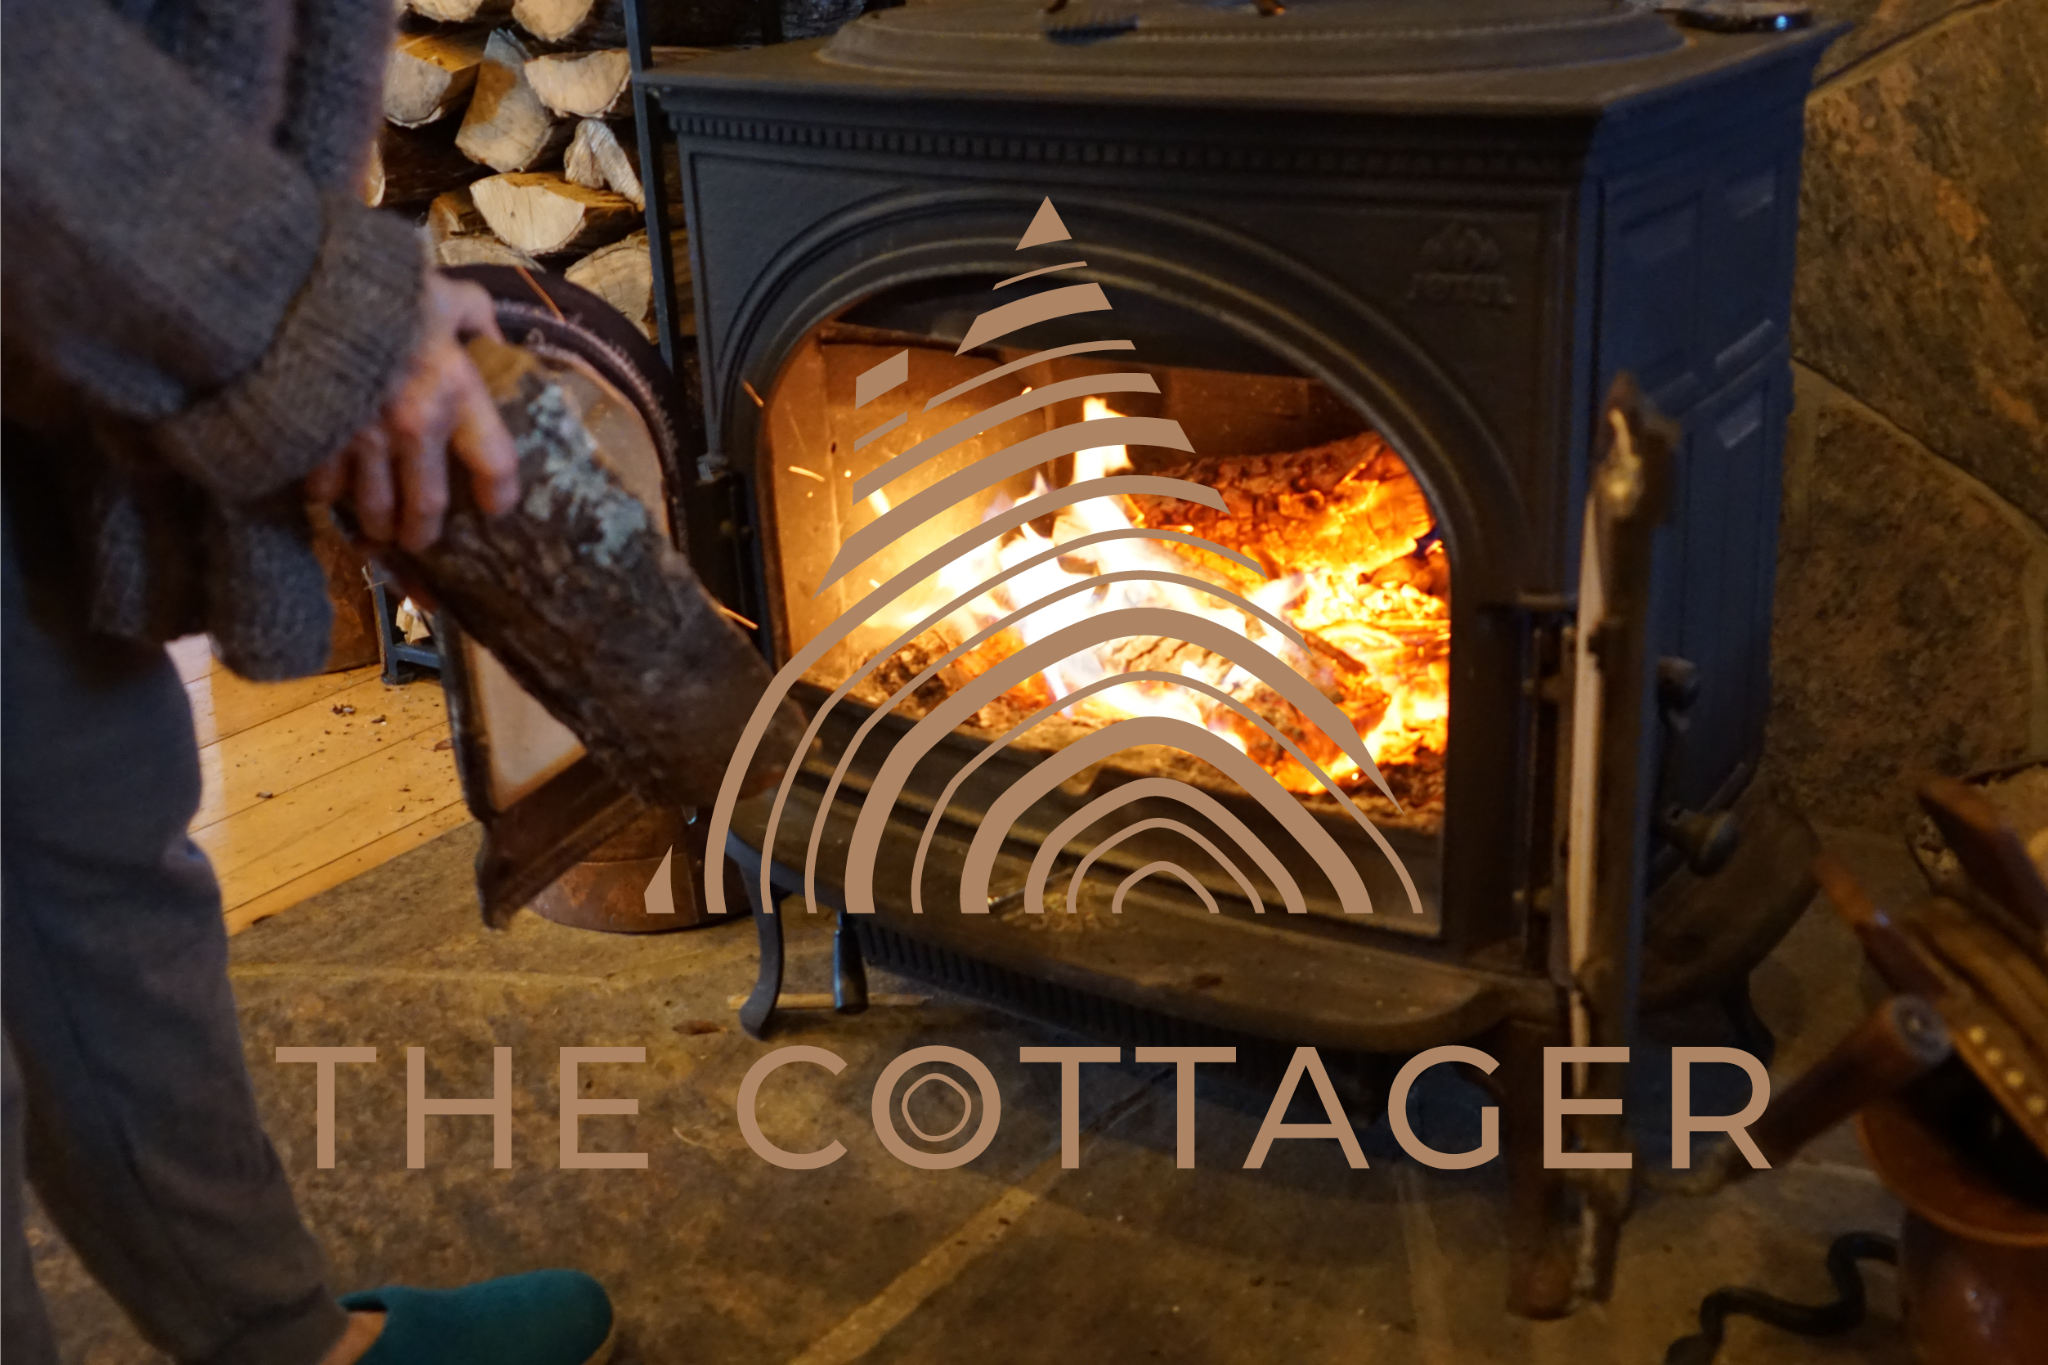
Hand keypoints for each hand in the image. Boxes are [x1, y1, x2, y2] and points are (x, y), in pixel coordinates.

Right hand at [308, 275, 521, 552]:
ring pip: (373, 507)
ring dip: (379, 525)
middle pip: (428, 506)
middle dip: (425, 531)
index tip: (496, 507)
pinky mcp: (313, 437)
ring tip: (381, 531)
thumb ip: (479, 321)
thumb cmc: (384, 285)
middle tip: (422, 539)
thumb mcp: (449, 293)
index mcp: (456, 390)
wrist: (297, 274)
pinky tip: (333, 495)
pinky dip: (329, 496)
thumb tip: (499, 343)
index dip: (500, 495)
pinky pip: (322, 488)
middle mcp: (412, 425)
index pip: (495, 465)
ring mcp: (360, 437)